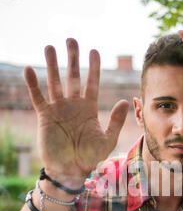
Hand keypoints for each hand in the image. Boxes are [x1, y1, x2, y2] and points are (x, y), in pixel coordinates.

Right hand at [24, 38, 128, 186]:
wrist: (71, 171)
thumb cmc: (90, 157)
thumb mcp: (107, 139)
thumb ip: (116, 121)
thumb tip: (125, 100)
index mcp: (89, 109)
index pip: (92, 83)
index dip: (93, 68)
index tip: (94, 51)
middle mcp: (73, 106)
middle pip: (73, 77)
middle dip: (72, 58)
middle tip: (71, 39)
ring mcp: (59, 110)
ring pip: (54, 82)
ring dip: (51, 65)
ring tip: (49, 47)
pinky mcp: (45, 117)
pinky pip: (38, 98)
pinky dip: (33, 84)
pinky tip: (29, 69)